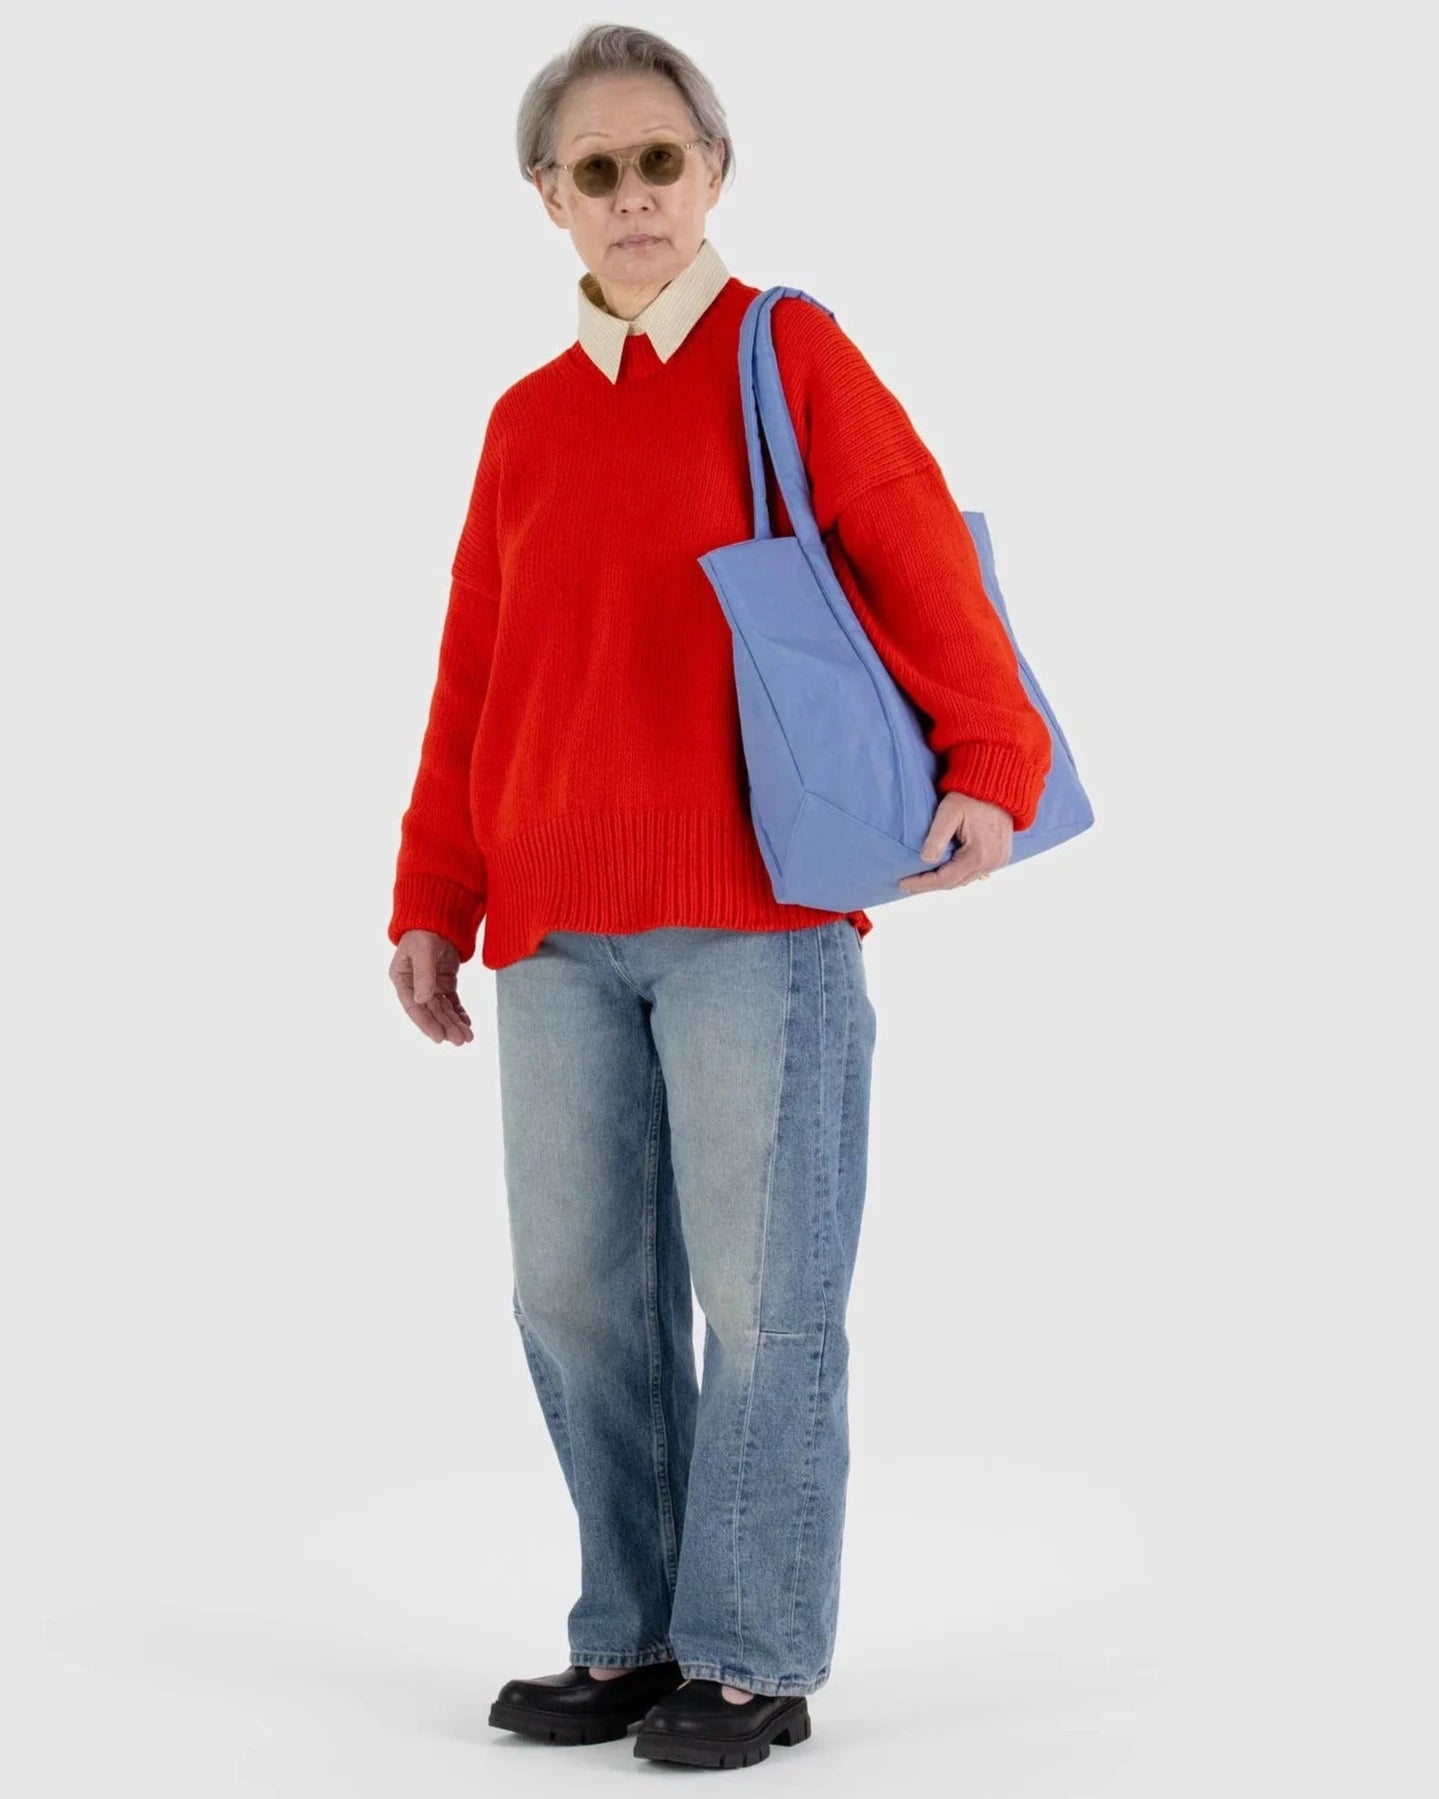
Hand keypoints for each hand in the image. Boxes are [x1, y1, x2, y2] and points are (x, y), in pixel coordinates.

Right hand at [390, 929, 473, 1044]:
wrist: (438, 918)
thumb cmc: (424, 931)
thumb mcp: (423, 950)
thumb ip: (424, 974)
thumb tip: (422, 1000)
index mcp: (402, 979)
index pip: (414, 1007)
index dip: (426, 1023)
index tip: (439, 1038)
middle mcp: (415, 986)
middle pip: (431, 1012)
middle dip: (446, 1026)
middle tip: (461, 1040)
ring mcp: (430, 986)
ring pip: (443, 1010)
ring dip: (454, 1023)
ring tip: (468, 1037)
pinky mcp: (444, 983)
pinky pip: (452, 1003)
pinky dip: (460, 1013)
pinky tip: (467, 1023)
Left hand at [897, 791, 1012, 894]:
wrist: (997, 784)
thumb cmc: (971, 795)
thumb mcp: (950, 812)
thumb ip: (937, 836)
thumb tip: (925, 859)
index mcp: (979, 855)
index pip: (945, 879)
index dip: (922, 883)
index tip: (903, 883)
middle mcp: (992, 863)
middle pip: (955, 883)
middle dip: (929, 885)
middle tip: (908, 884)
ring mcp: (998, 861)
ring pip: (965, 880)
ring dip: (943, 881)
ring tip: (921, 880)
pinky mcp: (1000, 856)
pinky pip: (974, 872)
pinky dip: (957, 874)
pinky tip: (942, 871)